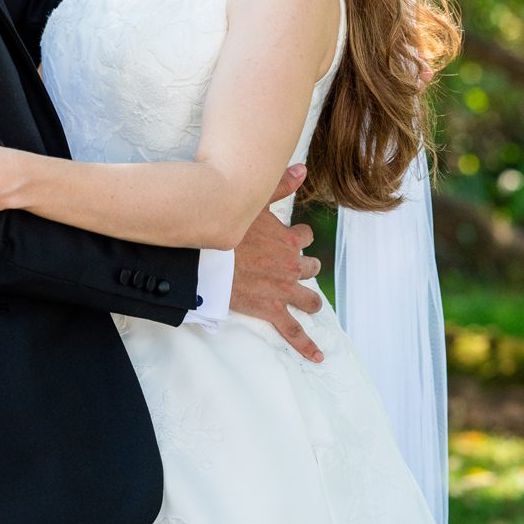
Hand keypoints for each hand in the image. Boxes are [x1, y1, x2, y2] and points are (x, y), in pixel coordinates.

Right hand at [229, 165, 324, 362]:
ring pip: (308, 298)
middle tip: (295, 271)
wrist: (205, 258)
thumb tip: (303, 168)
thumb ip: (280, 185)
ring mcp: (283, 289)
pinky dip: (306, 344)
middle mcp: (291, 265)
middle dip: (305, 269)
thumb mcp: (254, 202)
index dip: (299, 238)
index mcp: (289, 239)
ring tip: (311, 304)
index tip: (291, 238)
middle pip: (309, 268)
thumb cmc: (225, 227)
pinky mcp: (271, 309)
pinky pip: (293, 331)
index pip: (305, 238)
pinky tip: (318, 355)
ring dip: (310, 300)